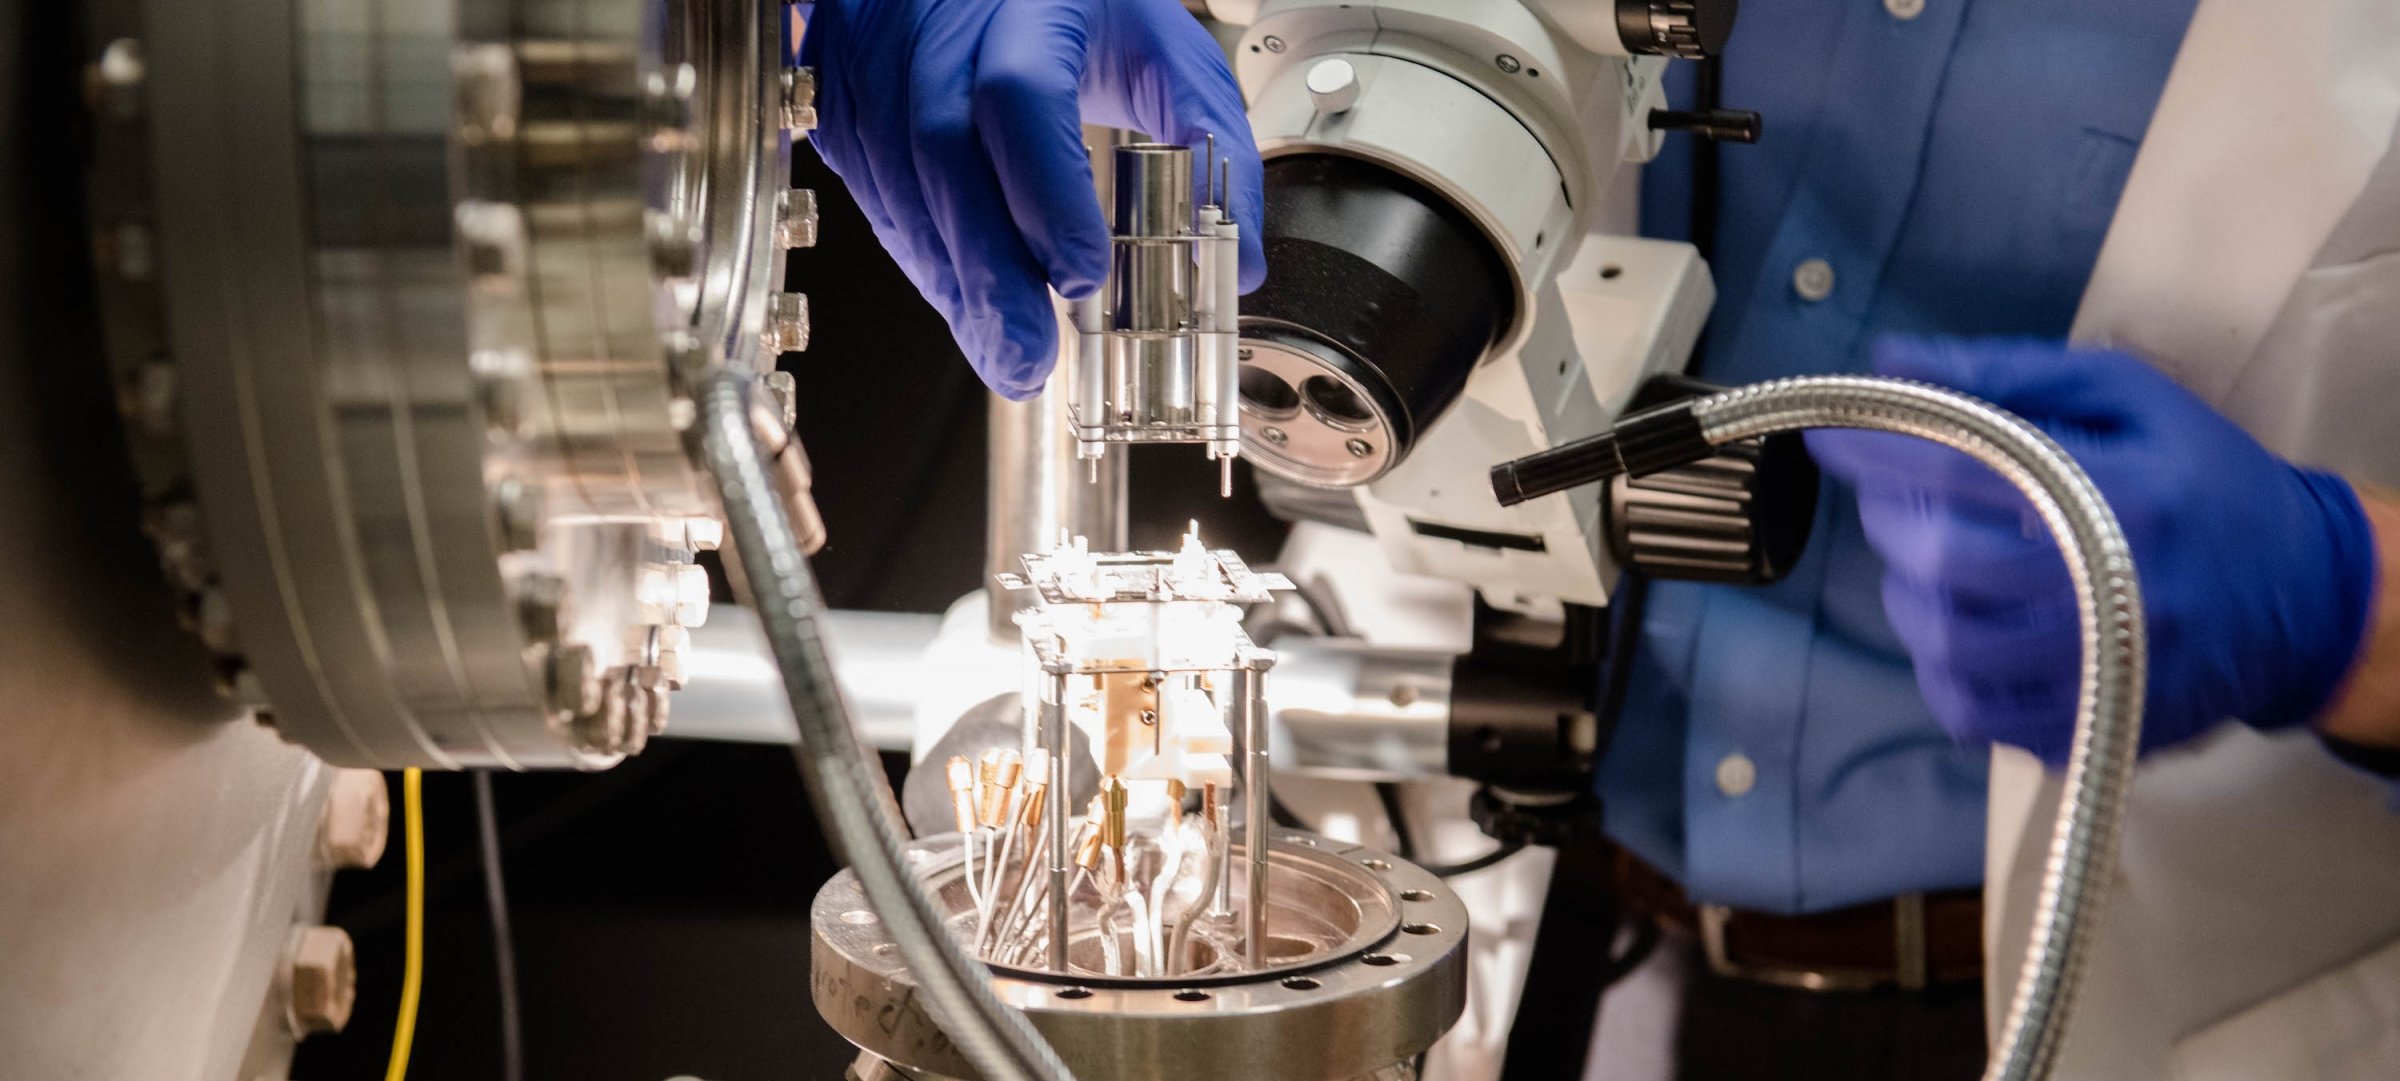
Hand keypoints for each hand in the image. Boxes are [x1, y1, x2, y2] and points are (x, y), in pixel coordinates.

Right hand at [800, 0, 1264, 398]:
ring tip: (1005, 353)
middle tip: (1029, 358)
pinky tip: (966, 304)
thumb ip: (1214, 145)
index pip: (1022, 96)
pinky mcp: (852, 103)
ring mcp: (883, 63)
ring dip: (954, 283)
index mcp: (1030, 3)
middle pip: (943, 154)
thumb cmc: (1075, 3)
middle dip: (988, 272)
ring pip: (900, 185)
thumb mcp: (1165, 49)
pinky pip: (877, 194)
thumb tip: (1237, 260)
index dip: (1045, 193)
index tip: (1084, 274)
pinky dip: (926, 261)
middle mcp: (943, 30)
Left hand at [1806, 338, 2377, 764]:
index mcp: (2125, 492)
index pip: (1965, 468)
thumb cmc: (2204, 481)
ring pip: (1947, 644)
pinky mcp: (2091, 726)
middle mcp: (2113, 589)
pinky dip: (1939, 668)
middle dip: (1891, 521)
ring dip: (1907, 595)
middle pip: (1946, 564)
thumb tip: (1892, 363)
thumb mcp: (2130, 398)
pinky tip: (1959, 628)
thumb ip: (2007, 376)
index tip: (1833, 435)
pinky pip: (1972, 711)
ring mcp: (2102, 671)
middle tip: (1891, 496)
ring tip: (1927, 560)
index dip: (1880, 451)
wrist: (2303, 598)